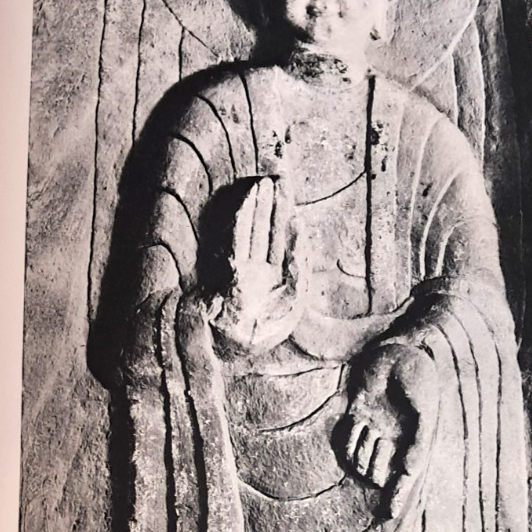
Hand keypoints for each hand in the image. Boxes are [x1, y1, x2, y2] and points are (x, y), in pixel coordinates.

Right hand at [211, 176, 306, 351]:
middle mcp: (259, 270)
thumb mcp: (296, 297)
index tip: (285, 194)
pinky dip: (242, 222)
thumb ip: (299, 265)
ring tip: (259, 185)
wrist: (246, 350)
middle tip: (271, 180)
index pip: (279, 239)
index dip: (282, 216)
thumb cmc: (270, 330)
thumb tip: (299, 231)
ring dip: (255, 208)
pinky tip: (247, 205)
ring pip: (252, 232)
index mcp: (275, 277)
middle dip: (269, 207)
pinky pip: (238, 241)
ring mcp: (245, 270)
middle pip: (265, 231)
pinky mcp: (232, 272)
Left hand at [342, 341, 438, 517]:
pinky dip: (349, 438)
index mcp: (412, 442)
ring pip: (359, 462)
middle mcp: (392, 440)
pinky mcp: (357, 417)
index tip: (389, 515)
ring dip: (362, 450)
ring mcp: (374, 430)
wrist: (399, 352)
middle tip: (383, 444)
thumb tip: (410, 469)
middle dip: (376, 468)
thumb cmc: (417, 379)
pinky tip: (357, 421)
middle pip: (377, 475)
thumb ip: (420, 442)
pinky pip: (346, 442)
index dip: (398, 497)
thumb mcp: (426, 411)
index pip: (404, 478)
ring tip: (372, 428)